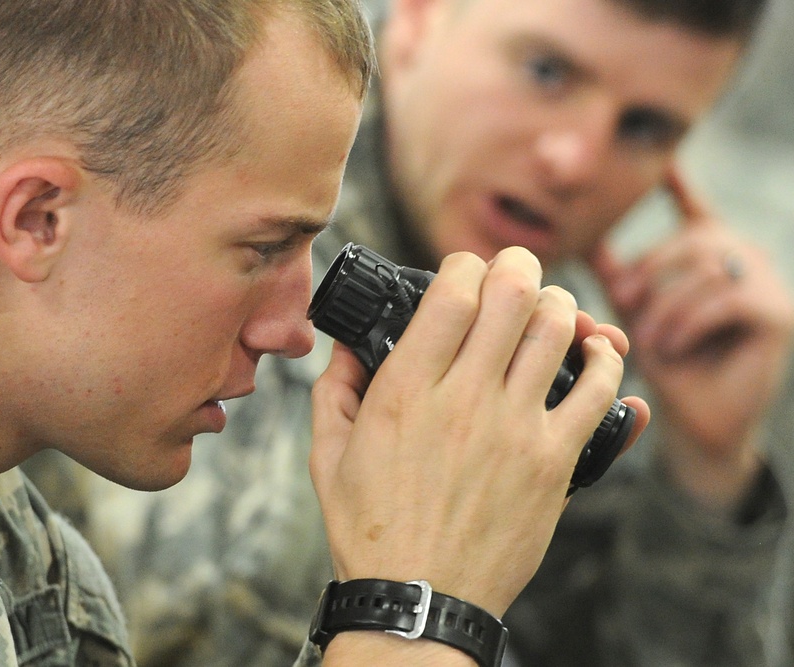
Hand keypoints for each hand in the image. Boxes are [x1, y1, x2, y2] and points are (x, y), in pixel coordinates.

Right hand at [310, 246, 647, 628]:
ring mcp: (516, 430)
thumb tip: (345, 348)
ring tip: (549, 309)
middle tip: (512, 270)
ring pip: (557, 331)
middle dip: (516, 265)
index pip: (452, 292)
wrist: (421, 599)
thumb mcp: (328, 456)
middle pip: (512, 295)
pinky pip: (599, 392)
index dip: (464, 264)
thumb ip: (333, 391)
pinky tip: (596, 351)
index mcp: (406, 392)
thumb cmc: (372, 530)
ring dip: (557, 304)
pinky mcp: (555, 462)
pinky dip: (606, 360)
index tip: (463, 271)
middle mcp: (465, 400)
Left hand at [591, 164, 793, 506]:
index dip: (678, 184)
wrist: (696, 419)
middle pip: (691, 241)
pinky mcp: (777, 314)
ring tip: (647, 339)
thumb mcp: (633, 310)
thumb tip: (581, 234)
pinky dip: (689, 322)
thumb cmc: (664, 363)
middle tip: (623, 304)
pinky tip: (672, 346)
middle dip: (649, 271)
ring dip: (665, 306)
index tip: (661, 162)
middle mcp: (742, 258)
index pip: (694, 209)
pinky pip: (726, 299)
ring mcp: (766, 283)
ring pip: (706, 270)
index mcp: (707, 254)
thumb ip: (615, 272)